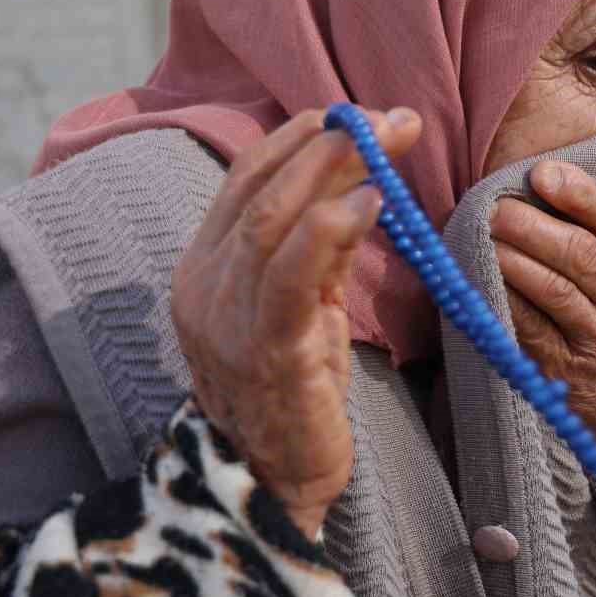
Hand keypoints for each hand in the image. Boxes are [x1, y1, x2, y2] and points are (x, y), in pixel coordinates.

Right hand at [170, 106, 421, 538]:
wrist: (269, 482)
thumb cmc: (290, 386)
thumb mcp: (301, 302)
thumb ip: (318, 248)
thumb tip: (360, 183)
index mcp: (204, 266)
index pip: (245, 178)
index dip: (298, 138)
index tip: (351, 113)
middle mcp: (205, 285)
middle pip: (263, 189)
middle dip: (329, 143)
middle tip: (391, 118)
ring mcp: (229, 320)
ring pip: (271, 222)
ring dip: (333, 171)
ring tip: (384, 142)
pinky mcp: (267, 354)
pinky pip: (291, 280)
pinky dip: (330, 231)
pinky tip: (371, 203)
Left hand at [490, 161, 595, 485]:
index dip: (580, 193)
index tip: (541, 172)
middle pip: (580, 254)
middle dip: (532, 225)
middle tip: (494, 205)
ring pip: (552, 289)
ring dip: (511, 258)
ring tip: (481, 233)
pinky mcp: (566, 370)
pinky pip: (528, 327)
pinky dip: (503, 298)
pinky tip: (481, 277)